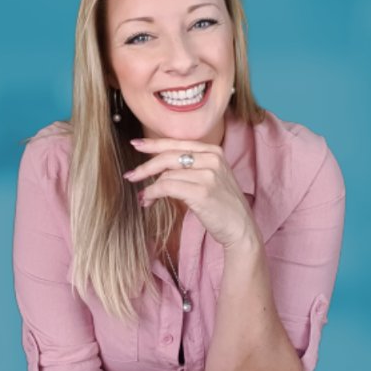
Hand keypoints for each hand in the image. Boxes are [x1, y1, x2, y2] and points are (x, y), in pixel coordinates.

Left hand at [124, 138, 259, 250]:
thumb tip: (158, 165)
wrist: (240, 228)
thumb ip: (191, 166)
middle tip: (130, 176)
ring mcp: (208, 175)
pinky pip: (166, 188)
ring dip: (149, 187)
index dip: (154, 143)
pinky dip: (152, 194)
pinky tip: (148, 201)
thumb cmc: (222, 204)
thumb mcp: (211, 177)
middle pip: (168, 156)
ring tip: (144, 198)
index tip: (136, 144)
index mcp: (214, 151)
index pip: (177, 143)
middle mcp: (212, 159)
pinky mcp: (202, 192)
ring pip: (166, 174)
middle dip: (145, 167)